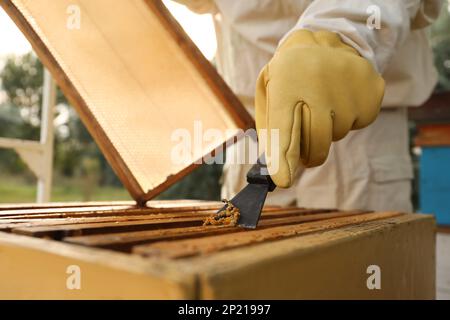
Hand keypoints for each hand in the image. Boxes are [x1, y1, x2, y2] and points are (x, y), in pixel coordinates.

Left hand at [255, 30, 384, 187]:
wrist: (326, 39)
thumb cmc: (290, 77)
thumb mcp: (269, 93)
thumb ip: (271, 130)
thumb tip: (275, 171)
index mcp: (285, 85)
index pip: (284, 129)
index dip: (283, 159)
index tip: (283, 180)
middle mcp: (318, 85)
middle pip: (315, 143)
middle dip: (308, 155)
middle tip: (305, 150)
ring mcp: (348, 87)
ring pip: (337, 134)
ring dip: (328, 129)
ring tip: (323, 102)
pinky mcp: (372, 90)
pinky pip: (358, 123)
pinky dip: (348, 118)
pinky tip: (340, 97)